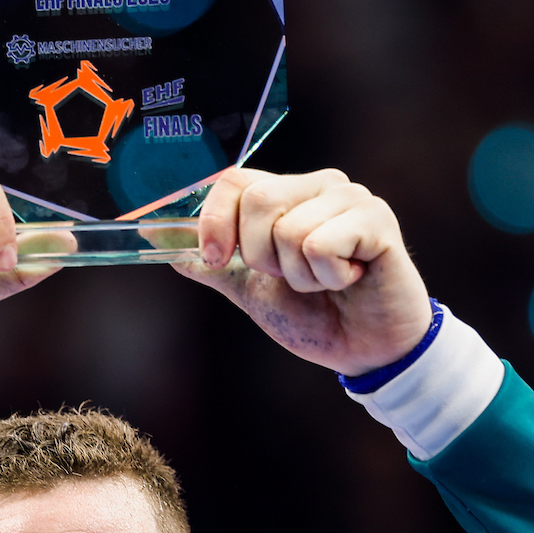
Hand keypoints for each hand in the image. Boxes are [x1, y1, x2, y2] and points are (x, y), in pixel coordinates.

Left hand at [177, 168, 431, 375]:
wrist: (366, 351)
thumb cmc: (316, 316)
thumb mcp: (250, 289)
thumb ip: (211, 262)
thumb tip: (155, 236)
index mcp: (289, 192)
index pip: (234, 181)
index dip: (215, 222)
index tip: (217, 260)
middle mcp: (321, 184)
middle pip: (258, 200)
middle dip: (262, 257)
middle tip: (293, 278)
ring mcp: (352, 198)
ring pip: (289, 230)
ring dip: (300, 276)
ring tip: (326, 283)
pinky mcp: (377, 220)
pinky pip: (320, 245)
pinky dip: (327, 277)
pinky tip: (349, 280)